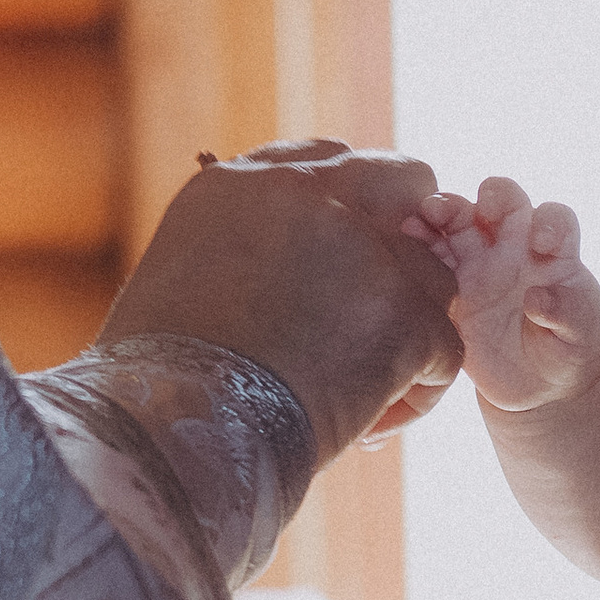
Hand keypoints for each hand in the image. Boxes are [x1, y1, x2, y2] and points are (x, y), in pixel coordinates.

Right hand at [102, 139, 461, 458]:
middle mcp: (307, 194)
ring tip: (366, 391)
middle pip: (400, 181)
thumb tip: (277, 273)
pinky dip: (418, 391)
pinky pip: (444, 347)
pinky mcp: (404, 311)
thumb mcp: (179, 285)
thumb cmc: (154, 386)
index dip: (350, 210)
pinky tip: (371, 425)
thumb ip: (240, 254)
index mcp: (240, 184)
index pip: (325, 163)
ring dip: (410, 330)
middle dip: (406, 238)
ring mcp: (363, 248)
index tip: (347, 255)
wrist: (173, 435)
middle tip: (390, 301)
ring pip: (433, 276)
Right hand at [415, 177, 599, 414]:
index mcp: (553, 253)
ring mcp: (478, 264)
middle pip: (502, 202)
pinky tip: (404, 241)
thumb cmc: (567, 350)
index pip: (554, 218)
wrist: (535, 384)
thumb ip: (566, 314)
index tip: (542, 243)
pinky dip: (416, 245)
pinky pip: (430, 259)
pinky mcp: (449, 288)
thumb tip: (537, 298)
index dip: (548, 221)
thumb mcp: (579, 336)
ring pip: (459, 221)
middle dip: (491, 196)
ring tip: (424, 216)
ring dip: (443, 211)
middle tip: (481, 208)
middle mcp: (514, 248)